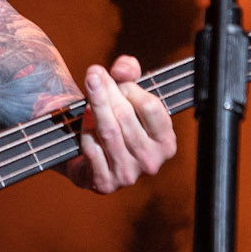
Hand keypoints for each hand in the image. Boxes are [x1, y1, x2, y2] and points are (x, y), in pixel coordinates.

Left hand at [49, 55, 175, 193]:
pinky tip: (83, 117)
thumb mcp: (127, 94)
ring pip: (108, 131)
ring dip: (95, 106)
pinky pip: (92, 148)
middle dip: (107, 92)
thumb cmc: (115, 122)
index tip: (118, 79)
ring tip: (90, 86)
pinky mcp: (104, 183)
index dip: (131, 89)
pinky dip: (85, 129)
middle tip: (94, 73)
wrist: (91, 156)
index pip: (151, 107)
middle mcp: (151, 162)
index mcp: (166, 143)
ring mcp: (128, 175)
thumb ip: (129, 74)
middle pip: (125, 117)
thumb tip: (123, 68)